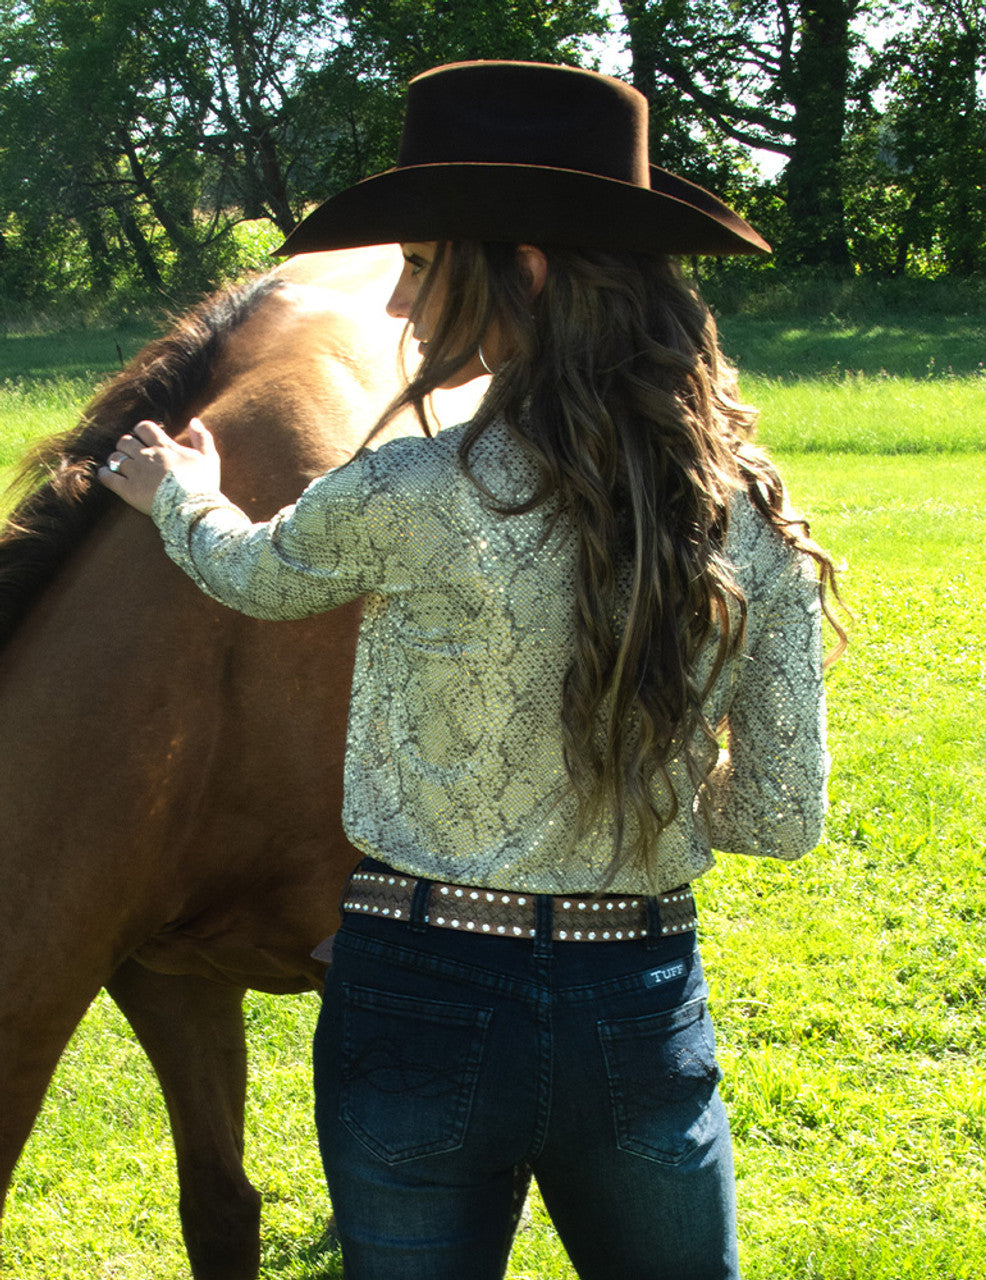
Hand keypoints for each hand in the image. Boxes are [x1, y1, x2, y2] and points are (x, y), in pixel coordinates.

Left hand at [98, 418, 220, 515]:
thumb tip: (193, 420)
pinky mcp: (127, 490)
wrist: (193, 508)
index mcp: (164, 446)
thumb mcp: (209, 458)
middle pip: (125, 441)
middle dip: (126, 445)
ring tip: (119, 465)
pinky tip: (104, 474)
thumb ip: (202, 437)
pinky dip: (104, 474)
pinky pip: (108, 477)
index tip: (143, 438)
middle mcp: (146, 456)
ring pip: (115, 457)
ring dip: (116, 459)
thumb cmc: (203, 484)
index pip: (143, 427)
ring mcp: (135, 472)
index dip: (140, 431)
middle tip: (131, 454)